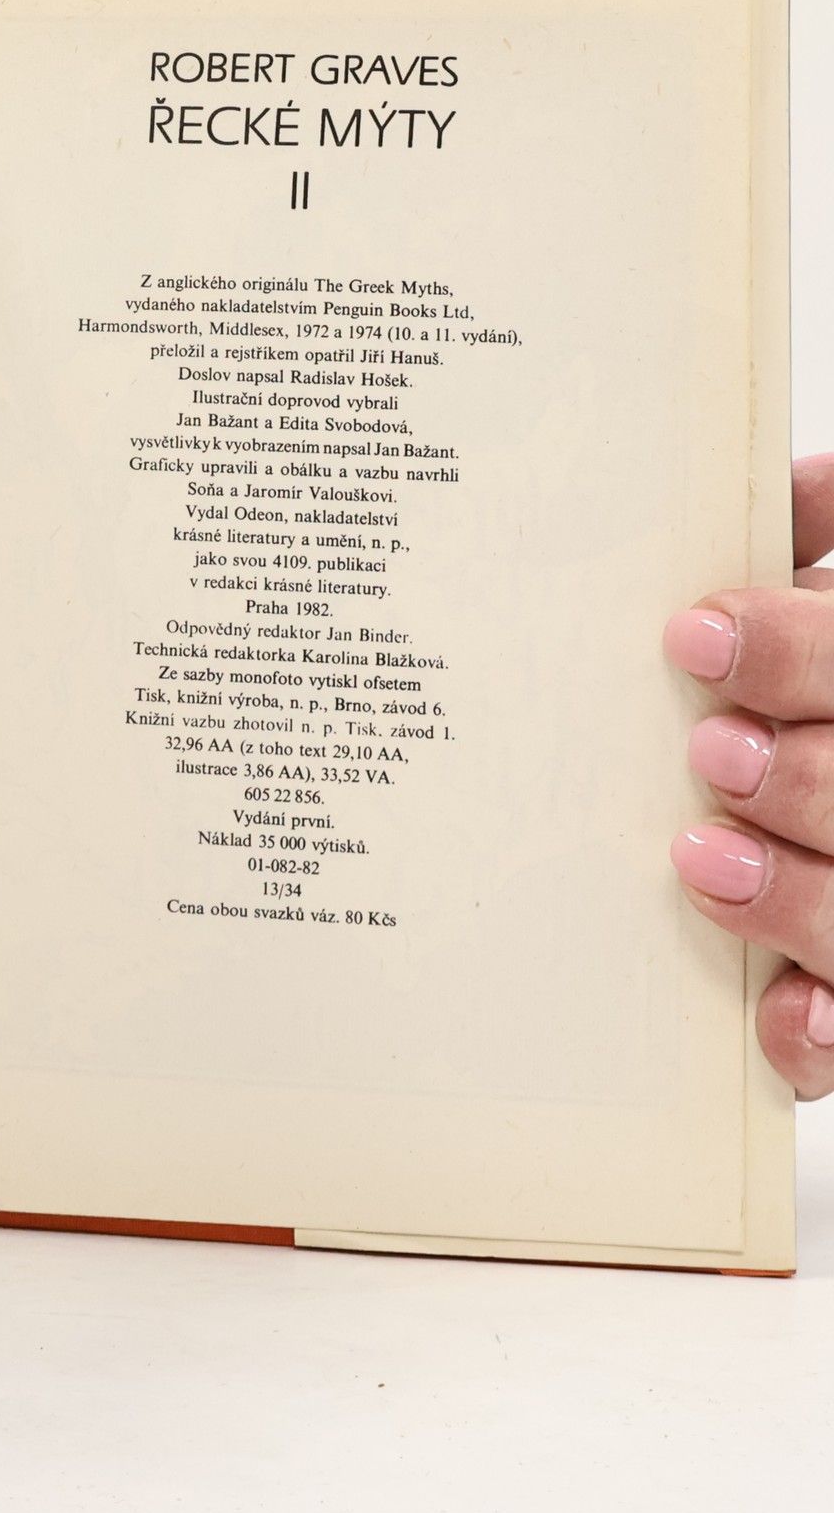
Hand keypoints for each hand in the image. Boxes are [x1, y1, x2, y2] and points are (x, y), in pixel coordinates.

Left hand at [667, 454, 833, 1094]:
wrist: (799, 760)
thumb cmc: (808, 701)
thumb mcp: (830, 619)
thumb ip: (816, 546)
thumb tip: (789, 481)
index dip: (798, 651)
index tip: (692, 633)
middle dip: (807, 773)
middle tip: (712, 748)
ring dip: (798, 894)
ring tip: (699, 858)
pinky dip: (821, 1030)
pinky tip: (775, 1015)